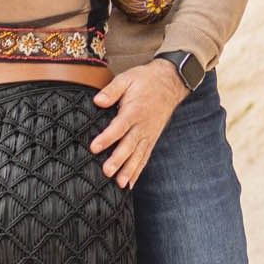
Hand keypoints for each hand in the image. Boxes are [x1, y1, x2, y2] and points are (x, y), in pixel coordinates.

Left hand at [89, 58, 183, 187]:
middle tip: (107, 172)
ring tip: (120, 183)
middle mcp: (143, 125)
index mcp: (135, 110)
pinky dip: (138, 171)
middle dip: (118, 160)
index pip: (119, 126)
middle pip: (130, 145)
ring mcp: (149, 134)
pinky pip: (145, 157)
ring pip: (138, 155)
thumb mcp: (127, 79)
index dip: (107, 138)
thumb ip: (112, 90)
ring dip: (129, 170)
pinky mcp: (152, 140)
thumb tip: (98, 101)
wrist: (170, 82)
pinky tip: (129, 184)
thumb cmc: (146, 80)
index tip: (94, 147)